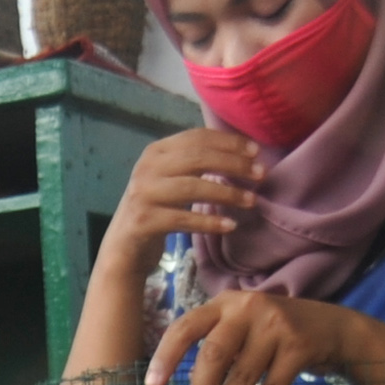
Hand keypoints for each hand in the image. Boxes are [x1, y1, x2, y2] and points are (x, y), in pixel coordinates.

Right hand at [97, 127, 266, 279]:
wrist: (123, 247)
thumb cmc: (156, 209)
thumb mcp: (170, 179)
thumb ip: (195, 164)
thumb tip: (243, 155)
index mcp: (156, 151)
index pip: (197, 138)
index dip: (229, 142)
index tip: (256, 152)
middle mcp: (147, 168)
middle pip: (197, 158)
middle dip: (233, 164)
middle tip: (261, 174)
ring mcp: (143, 194)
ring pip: (192, 187)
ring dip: (227, 194)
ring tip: (251, 201)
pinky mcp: (143, 220)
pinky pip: (183, 219)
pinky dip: (209, 222)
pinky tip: (230, 225)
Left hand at [146, 290, 355, 384]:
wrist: (330, 327)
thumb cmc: (271, 333)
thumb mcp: (240, 328)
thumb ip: (214, 348)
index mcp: (223, 304)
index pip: (185, 328)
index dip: (166, 357)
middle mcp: (247, 308)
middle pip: (215, 354)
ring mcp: (275, 325)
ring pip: (243, 374)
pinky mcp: (299, 346)